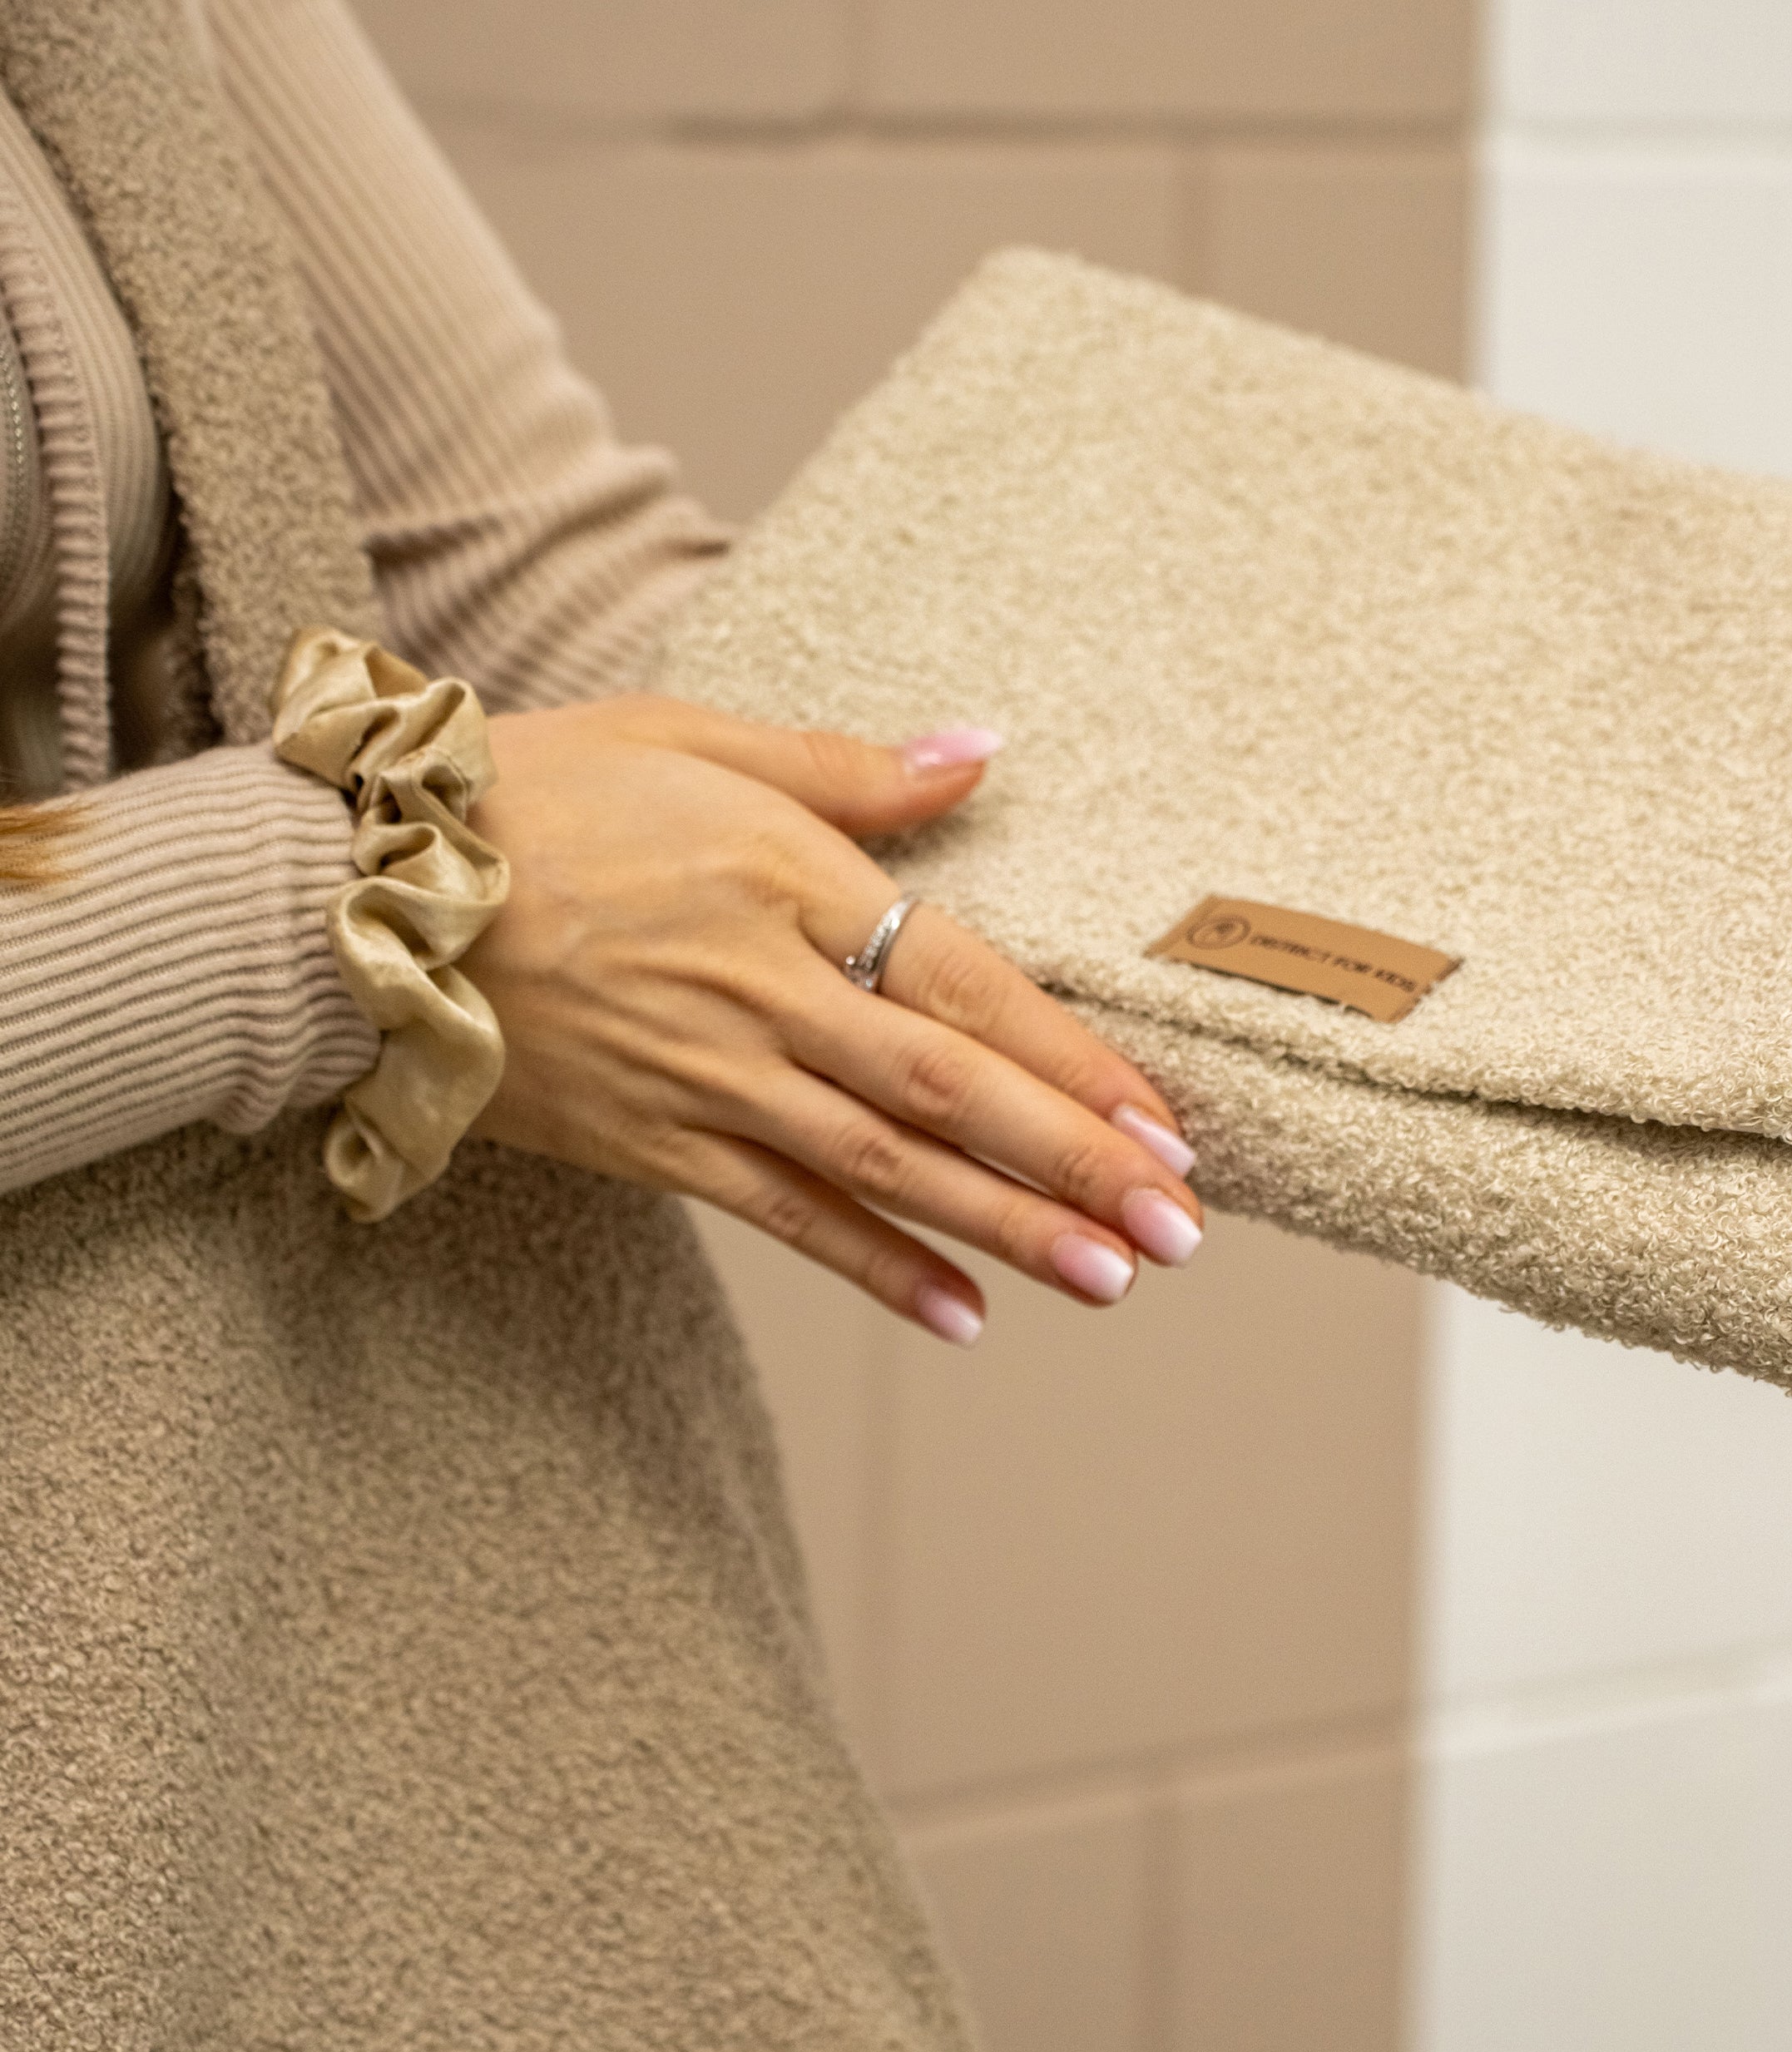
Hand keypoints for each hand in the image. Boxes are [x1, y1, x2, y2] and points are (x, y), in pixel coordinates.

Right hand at [464, 696, 1204, 1346]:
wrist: (347, 893)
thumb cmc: (532, 793)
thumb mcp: (693, 736)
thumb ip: (851, 767)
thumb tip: (984, 751)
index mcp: (786, 880)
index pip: (967, 985)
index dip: (1074, 1059)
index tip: (1166, 1117)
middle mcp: (760, 990)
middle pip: (947, 1092)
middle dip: (1076, 1164)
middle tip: (1183, 1225)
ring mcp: (704, 1077)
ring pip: (883, 1168)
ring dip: (1005, 1228)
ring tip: (1114, 1279)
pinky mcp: (649, 1142)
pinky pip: (782, 1218)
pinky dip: (875, 1269)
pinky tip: (962, 1315)